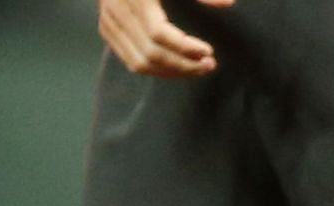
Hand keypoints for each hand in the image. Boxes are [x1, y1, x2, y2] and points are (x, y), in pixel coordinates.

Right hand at [98, 0, 234, 78]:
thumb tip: (227, 4)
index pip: (159, 33)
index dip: (184, 47)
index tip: (208, 52)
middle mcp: (118, 11)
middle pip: (150, 54)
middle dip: (182, 65)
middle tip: (208, 65)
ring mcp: (109, 22)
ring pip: (139, 63)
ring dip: (170, 71)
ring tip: (195, 68)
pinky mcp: (106, 28)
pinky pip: (129, 59)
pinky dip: (154, 67)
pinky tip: (174, 65)